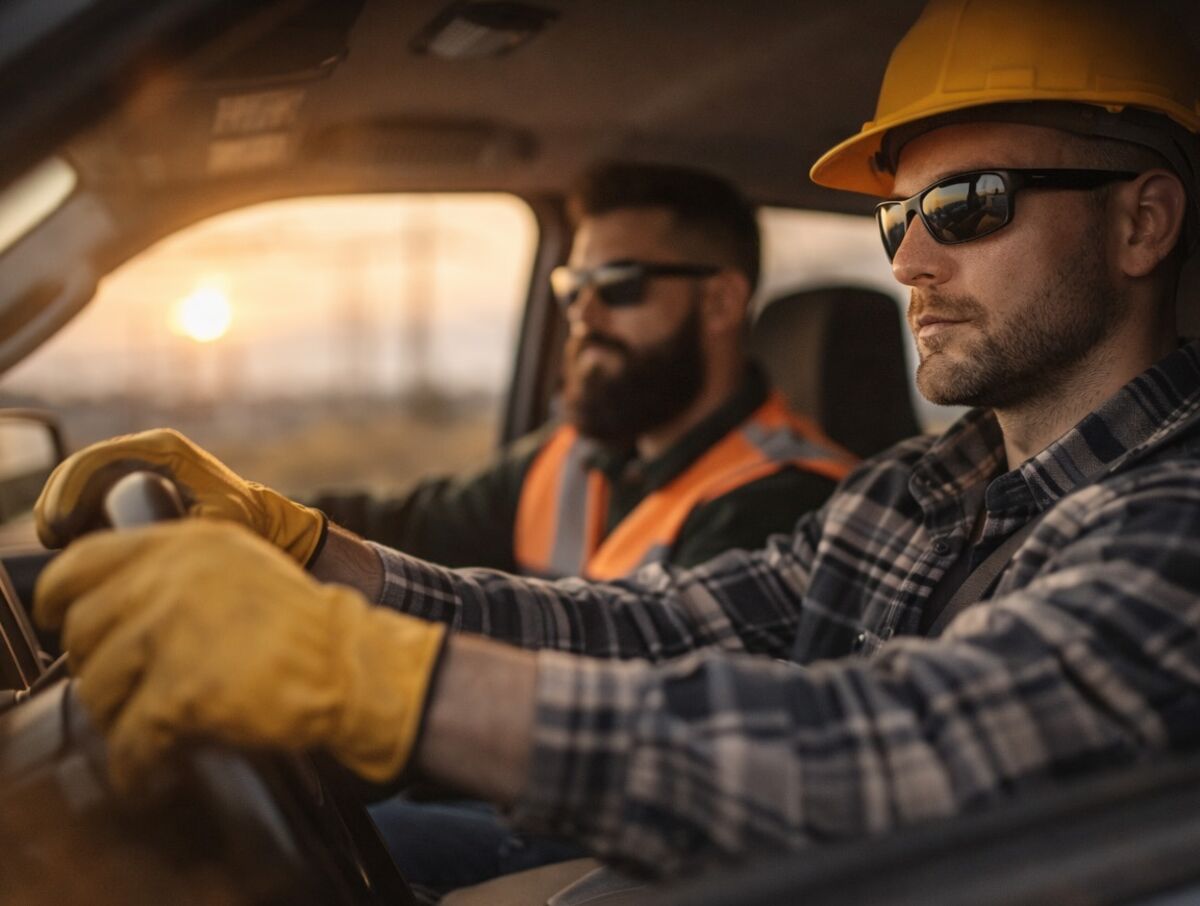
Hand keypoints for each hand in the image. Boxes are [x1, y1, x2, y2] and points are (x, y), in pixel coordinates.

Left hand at [34, 520, 445, 790]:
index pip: (82, 561)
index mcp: (188, 543)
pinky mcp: (183, 690)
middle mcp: (174, 578)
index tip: (59, 620)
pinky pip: (129, 740)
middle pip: (84, 630)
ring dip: (116, 718)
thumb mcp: (241, 568)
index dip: (60, 596)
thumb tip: (113, 604)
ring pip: (98, 687)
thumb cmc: (306, 628)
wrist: (352, 668)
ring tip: (144, 733)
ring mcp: (176, 631)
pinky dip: (136, 767)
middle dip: (97, 669)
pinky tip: (152, 773)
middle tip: (124, 693)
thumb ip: (179, 572)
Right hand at [35, 428, 325, 564]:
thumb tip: (143, 542)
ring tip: (61, 545)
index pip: (100, 459)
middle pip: (83, 468)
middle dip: (59, 501)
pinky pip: (92, 493)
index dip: (70, 489)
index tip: (62, 527)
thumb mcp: (215, 523)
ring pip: (82, 481)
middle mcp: (148, 449)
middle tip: (54, 539)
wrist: (262, 521)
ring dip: (63, 510)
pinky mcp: (135, 482)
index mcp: (164, 448)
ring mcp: (140, 463)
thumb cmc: (243, 521)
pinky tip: (72, 542)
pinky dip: (77, 514)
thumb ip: (183, 528)